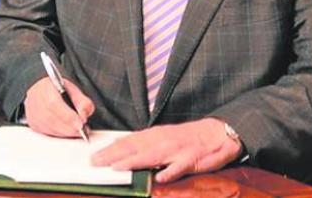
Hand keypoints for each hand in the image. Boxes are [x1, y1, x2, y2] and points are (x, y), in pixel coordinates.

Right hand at [23, 76, 93, 138]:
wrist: (44, 91)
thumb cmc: (58, 91)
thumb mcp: (74, 91)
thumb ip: (82, 102)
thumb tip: (83, 115)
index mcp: (45, 87)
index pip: (54, 103)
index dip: (68, 116)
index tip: (80, 123)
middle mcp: (34, 99)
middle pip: (51, 118)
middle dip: (69, 127)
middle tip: (81, 130)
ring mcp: (31, 112)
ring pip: (48, 127)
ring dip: (64, 132)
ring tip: (76, 131)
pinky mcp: (32, 123)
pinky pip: (45, 132)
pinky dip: (58, 134)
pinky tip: (66, 131)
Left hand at [91, 118, 241, 182]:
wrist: (215, 133)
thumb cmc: (187, 138)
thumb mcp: (163, 137)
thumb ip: (146, 145)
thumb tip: (125, 152)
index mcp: (154, 135)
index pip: (128, 141)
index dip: (111, 149)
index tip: (95, 156)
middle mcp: (162, 140)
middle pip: (134, 148)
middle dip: (114, 155)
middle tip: (96, 162)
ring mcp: (176, 150)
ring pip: (152, 156)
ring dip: (134, 161)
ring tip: (118, 167)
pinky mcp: (191, 159)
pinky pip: (179, 167)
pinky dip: (169, 171)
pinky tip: (159, 178)